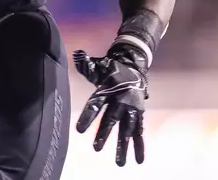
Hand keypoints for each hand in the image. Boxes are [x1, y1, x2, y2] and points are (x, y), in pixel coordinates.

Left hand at [73, 44, 148, 166]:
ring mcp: (131, 109)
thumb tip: (78, 55)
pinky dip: (139, 146)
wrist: (134, 67)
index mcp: (107, 90)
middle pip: (111, 119)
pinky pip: (139, 132)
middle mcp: (120, 101)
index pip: (95, 104)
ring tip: (119, 163)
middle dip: (103, 134)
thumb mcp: (98, 65)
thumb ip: (87, 64)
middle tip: (96, 148)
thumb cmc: (110, 69)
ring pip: (126, 130)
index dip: (88, 116)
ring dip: (123, 146)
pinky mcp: (138, 115)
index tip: (79, 130)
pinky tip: (138, 160)